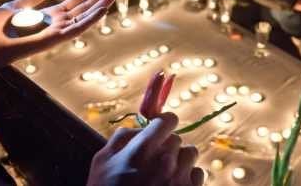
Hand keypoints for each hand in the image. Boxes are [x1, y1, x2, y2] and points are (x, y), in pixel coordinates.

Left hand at [0, 0, 120, 66]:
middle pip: (87, 6)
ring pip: (87, 16)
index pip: (78, 1)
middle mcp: (59, 24)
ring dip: (103, 3)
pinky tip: (103, 9)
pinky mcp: (56, 38)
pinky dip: (91, 19)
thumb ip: (29, 0)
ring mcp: (59, 31)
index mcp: (51, 16)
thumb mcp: (13, 8)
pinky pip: (78, 28)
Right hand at [87, 113, 203, 185]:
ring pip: (190, 154)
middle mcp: (165, 161)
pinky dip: (188, 177)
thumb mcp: (102, 162)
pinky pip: (198, 173)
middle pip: (178, 139)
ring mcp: (179, 179)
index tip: (159, 130)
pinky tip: (173, 184)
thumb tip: (140, 126)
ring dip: (180, 159)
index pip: (168, 120)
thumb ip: (121, 138)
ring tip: (166, 171)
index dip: (163, 124)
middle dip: (167, 146)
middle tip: (155, 159)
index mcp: (143, 149)